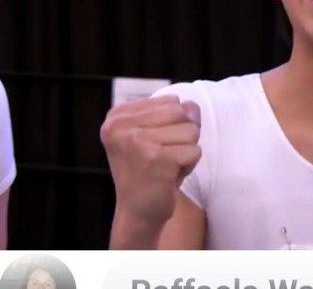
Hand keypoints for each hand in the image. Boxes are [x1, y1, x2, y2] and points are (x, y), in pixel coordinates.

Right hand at [100, 95, 201, 226]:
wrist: (138, 212)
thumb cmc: (150, 170)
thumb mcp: (160, 134)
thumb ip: (178, 114)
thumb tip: (193, 106)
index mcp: (117, 116)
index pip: (171, 101)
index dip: (173, 124)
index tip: (155, 145)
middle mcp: (120, 126)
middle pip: (182, 112)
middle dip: (182, 136)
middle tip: (163, 157)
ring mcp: (137, 141)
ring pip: (191, 131)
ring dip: (186, 151)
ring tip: (166, 166)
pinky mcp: (156, 159)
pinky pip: (195, 151)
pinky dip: (189, 165)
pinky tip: (170, 176)